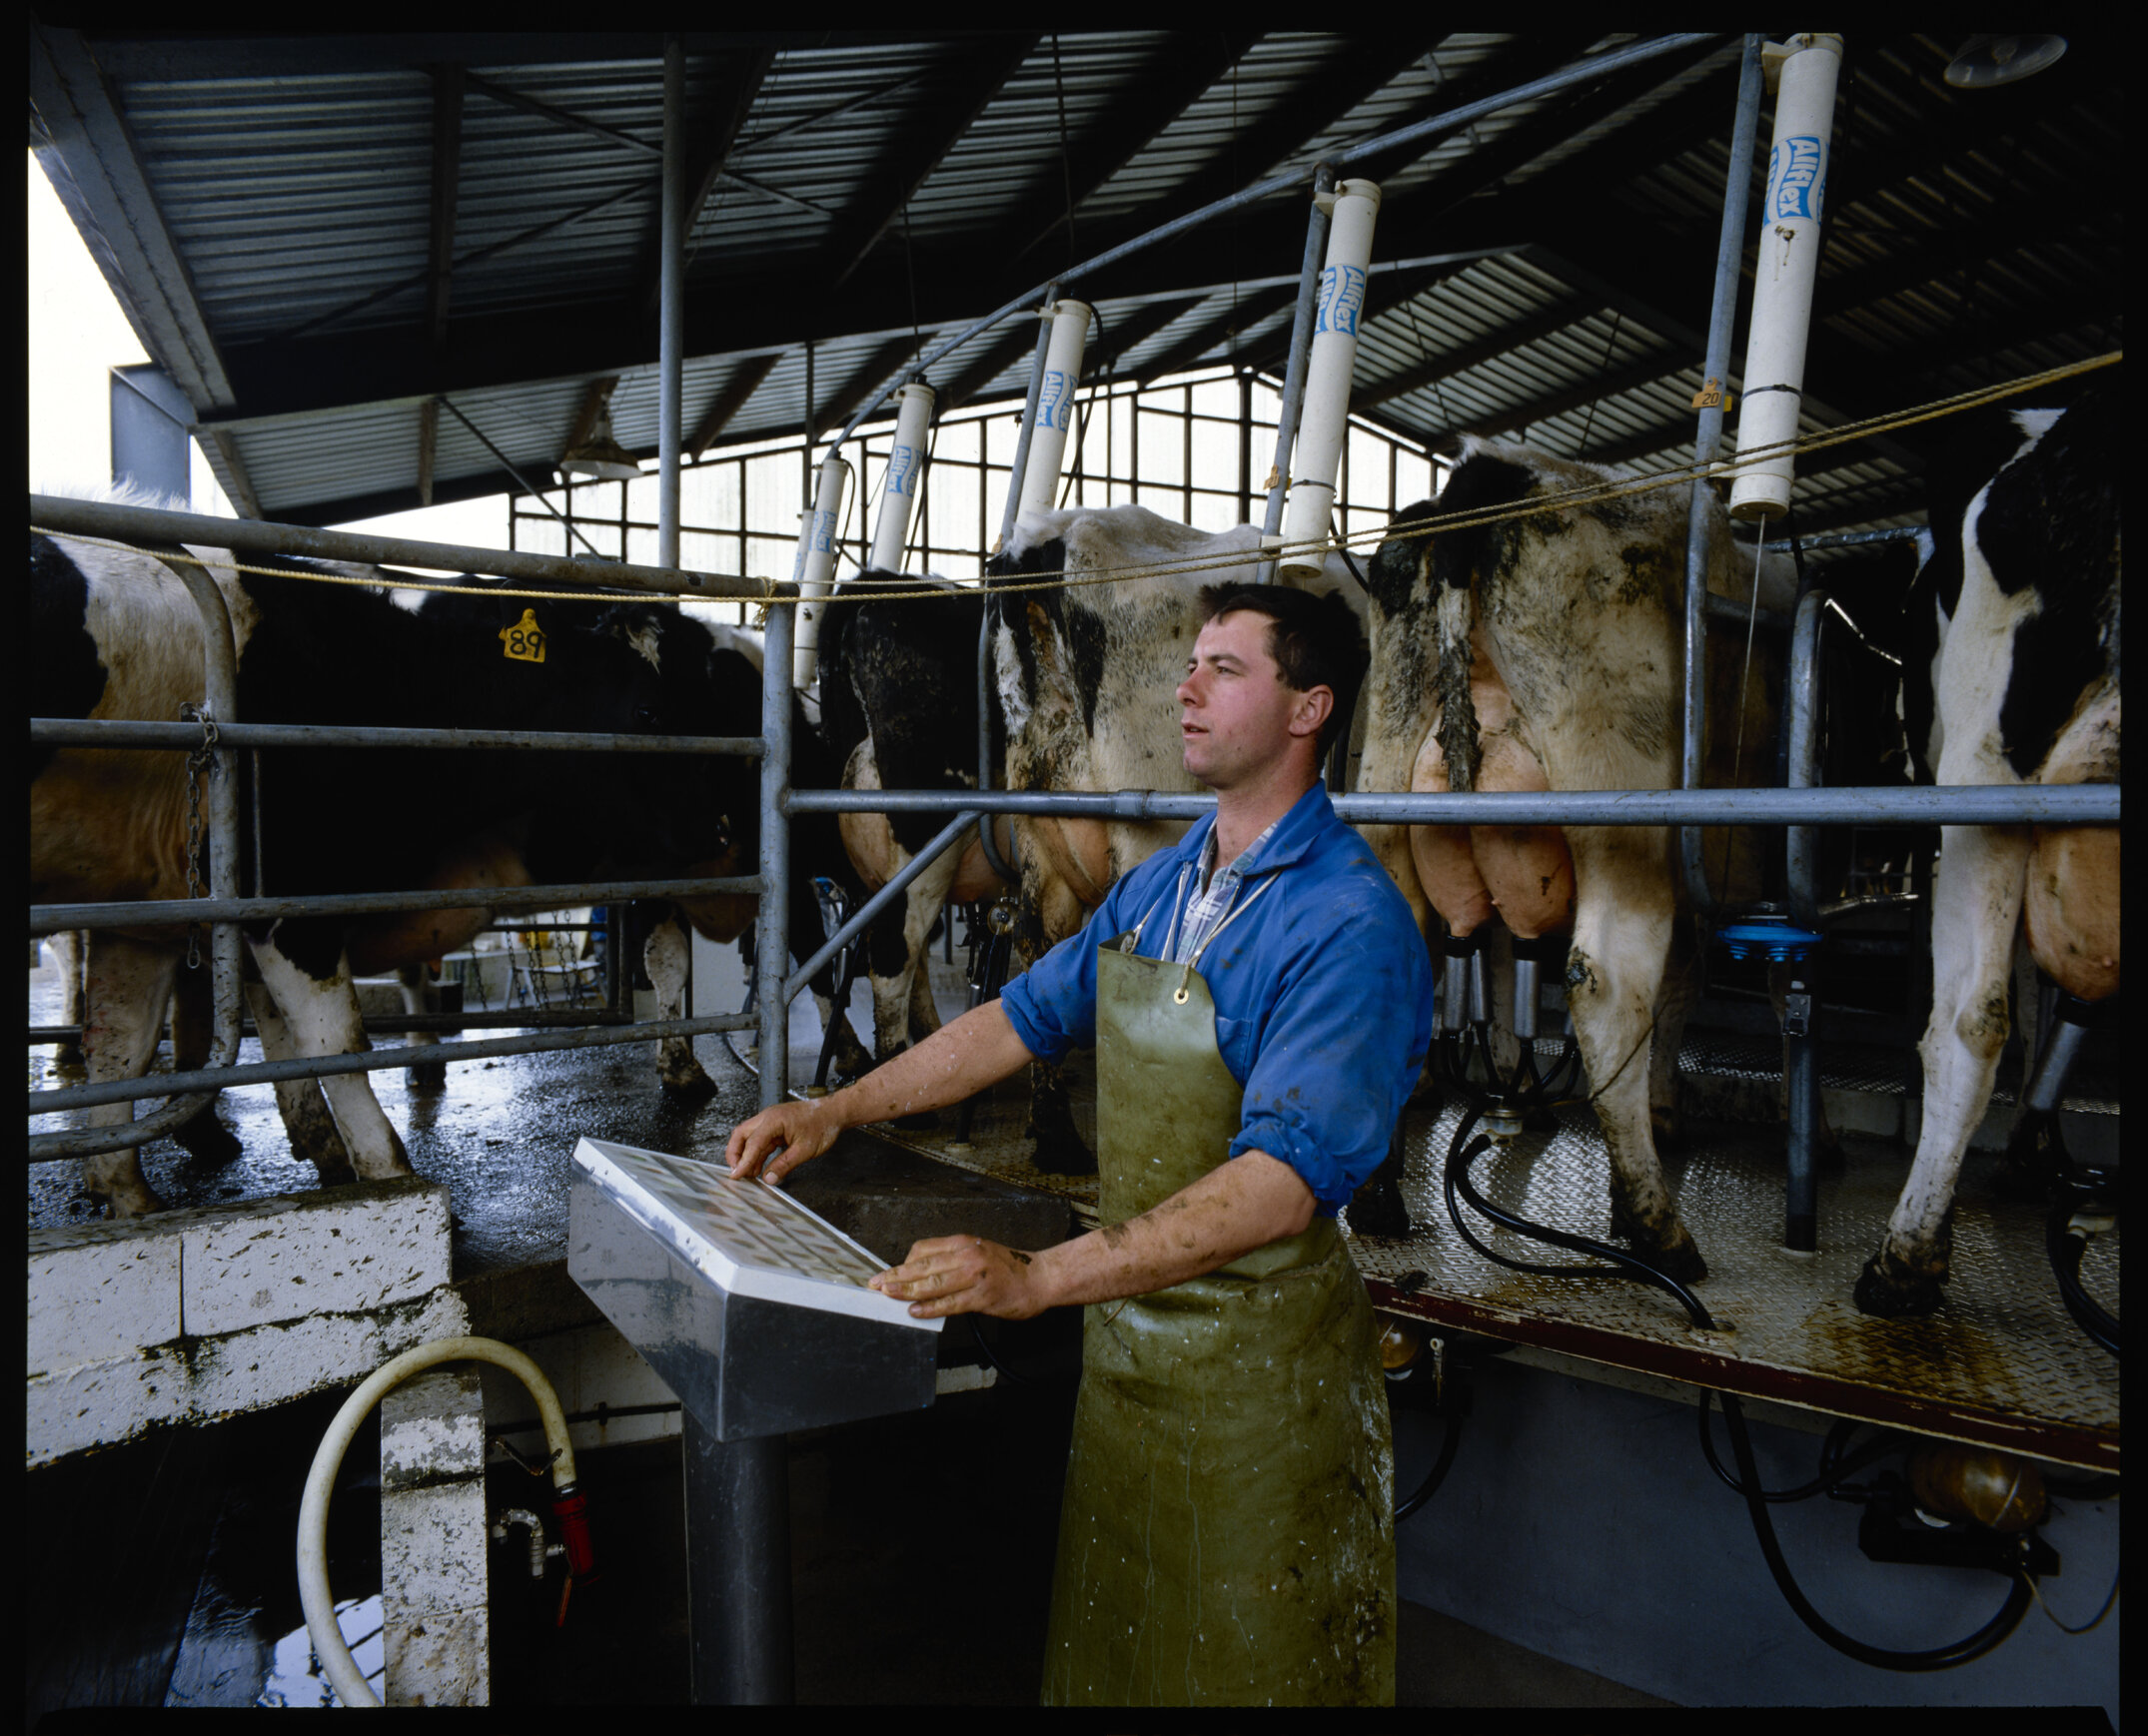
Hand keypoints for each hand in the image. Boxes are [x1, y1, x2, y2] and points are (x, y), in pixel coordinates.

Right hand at [725, 1098, 836, 1181]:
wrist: (833, 1113)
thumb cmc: (822, 1125)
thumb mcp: (804, 1150)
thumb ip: (785, 1164)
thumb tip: (769, 1178)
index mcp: (774, 1120)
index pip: (752, 1143)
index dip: (743, 1161)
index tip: (736, 1175)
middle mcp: (768, 1118)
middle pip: (741, 1135)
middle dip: (735, 1154)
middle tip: (736, 1172)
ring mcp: (770, 1121)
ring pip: (748, 1138)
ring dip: (745, 1155)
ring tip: (748, 1174)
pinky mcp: (775, 1127)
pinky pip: (759, 1140)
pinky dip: (756, 1154)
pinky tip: (758, 1167)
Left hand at [868, 1235, 1052, 1319]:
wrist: (1041, 1278)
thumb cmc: (1009, 1269)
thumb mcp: (978, 1252)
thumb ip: (952, 1261)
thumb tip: (921, 1275)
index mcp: (964, 1242)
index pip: (923, 1249)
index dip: (902, 1263)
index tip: (886, 1273)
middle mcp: (967, 1255)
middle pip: (922, 1265)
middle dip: (896, 1276)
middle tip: (876, 1284)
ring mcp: (975, 1276)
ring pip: (932, 1284)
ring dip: (907, 1291)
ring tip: (889, 1296)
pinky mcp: (982, 1296)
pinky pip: (950, 1303)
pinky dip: (930, 1308)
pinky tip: (915, 1311)